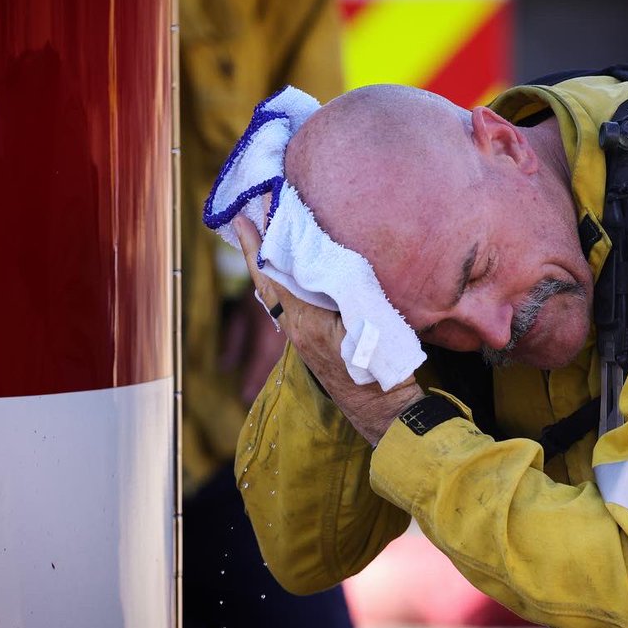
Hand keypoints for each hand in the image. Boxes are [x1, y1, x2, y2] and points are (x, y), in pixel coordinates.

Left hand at [232, 216, 424, 443]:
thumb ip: (345, 291)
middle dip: (256, 249)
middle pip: (266, 282)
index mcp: (304, 321)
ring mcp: (301, 338)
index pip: (272, 275)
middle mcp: (295, 329)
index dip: (258, 245)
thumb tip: (322, 260)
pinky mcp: (311, 342)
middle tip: (249, 217)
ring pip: (275, 293)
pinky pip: (288, 303)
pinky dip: (282, 280)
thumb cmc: (379, 369)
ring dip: (268, 263)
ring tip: (266, 235)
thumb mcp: (367, 323)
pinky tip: (290, 270)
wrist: (381, 411)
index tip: (246, 217)